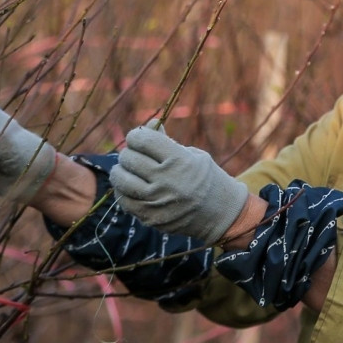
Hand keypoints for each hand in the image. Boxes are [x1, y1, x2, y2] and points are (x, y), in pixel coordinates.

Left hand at [109, 122, 247, 244]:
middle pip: (129, 158)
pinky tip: (132, 187)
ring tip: (128, 170)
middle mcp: (167, 180)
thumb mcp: (193, 154)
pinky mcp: (151, 217)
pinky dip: (124, 191)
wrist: (221, 214)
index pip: (142, 139)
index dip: (136, 136)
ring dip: (121, 171)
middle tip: (136, 155)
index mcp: (179, 160)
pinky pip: (124, 200)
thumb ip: (166, 140)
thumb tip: (146, 125)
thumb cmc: (206, 178)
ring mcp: (157, 201)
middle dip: (129, 153)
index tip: (139, 139)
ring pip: (121, 179)